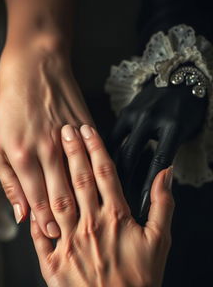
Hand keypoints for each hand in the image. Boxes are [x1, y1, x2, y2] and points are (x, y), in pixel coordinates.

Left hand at [0, 41, 93, 237]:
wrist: (35, 68)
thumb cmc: (12, 108)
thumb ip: (9, 182)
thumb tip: (21, 214)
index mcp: (23, 157)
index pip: (39, 202)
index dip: (47, 224)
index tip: (55, 238)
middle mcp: (48, 152)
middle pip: (63, 197)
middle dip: (67, 221)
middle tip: (74, 239)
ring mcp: (70, 141)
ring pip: (81, 182)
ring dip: (84, 204)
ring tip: (87, 222)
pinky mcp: (87, 130)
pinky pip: (94, 159)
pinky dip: (96, 177)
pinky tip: (100, 192)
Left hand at [31, 124, 173, 286]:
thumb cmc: (138, 283)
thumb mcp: (160, 242)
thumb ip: (163, 204)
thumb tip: (165, 174)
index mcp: (115, 217)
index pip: (104, 173)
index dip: (95, 148)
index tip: (87, 130)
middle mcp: (90, 223)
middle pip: (79, 178)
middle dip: (71, 150)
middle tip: (64, 128)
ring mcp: (68, 239)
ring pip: (59, 197)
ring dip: (54, 171)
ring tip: (48, 148)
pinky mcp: (52, 258)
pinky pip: (40, 231)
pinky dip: (35, 211)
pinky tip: (29, 194)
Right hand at [112, 75, 206, 219]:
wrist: (180, 79)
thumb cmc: (186, 111)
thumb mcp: (185, 133)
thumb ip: (170, 153)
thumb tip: (157, 182)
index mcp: (172, 126)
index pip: (157, 161)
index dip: (147, 186)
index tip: (139, 207)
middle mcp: (150, 119)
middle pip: (130, 156)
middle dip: (122, 182)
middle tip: (113, 203)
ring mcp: (134, 114)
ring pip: (116, 148)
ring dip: (109, 170)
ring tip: (102, 190)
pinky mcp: (124, 113)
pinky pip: (112, 139)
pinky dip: (107, 154)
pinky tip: (100, 169)